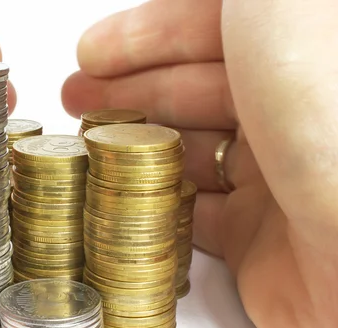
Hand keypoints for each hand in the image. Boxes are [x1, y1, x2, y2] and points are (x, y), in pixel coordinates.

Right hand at [62, 0, 337, 327]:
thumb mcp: (274, 10)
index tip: (93, 50)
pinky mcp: (257, 242)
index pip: (211, 34)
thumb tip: (208, 3)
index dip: (146, 37)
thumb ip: (229, 3)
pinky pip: (192, 216)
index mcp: (298, 55)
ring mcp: (274, 180)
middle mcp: (290, 116)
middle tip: (77, 98)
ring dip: (133, 147)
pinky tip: (118, 192)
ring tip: (86, 146)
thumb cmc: (326, 119)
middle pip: (191, 92)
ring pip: (186, 153)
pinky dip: (152, 203)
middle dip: (127, 90)